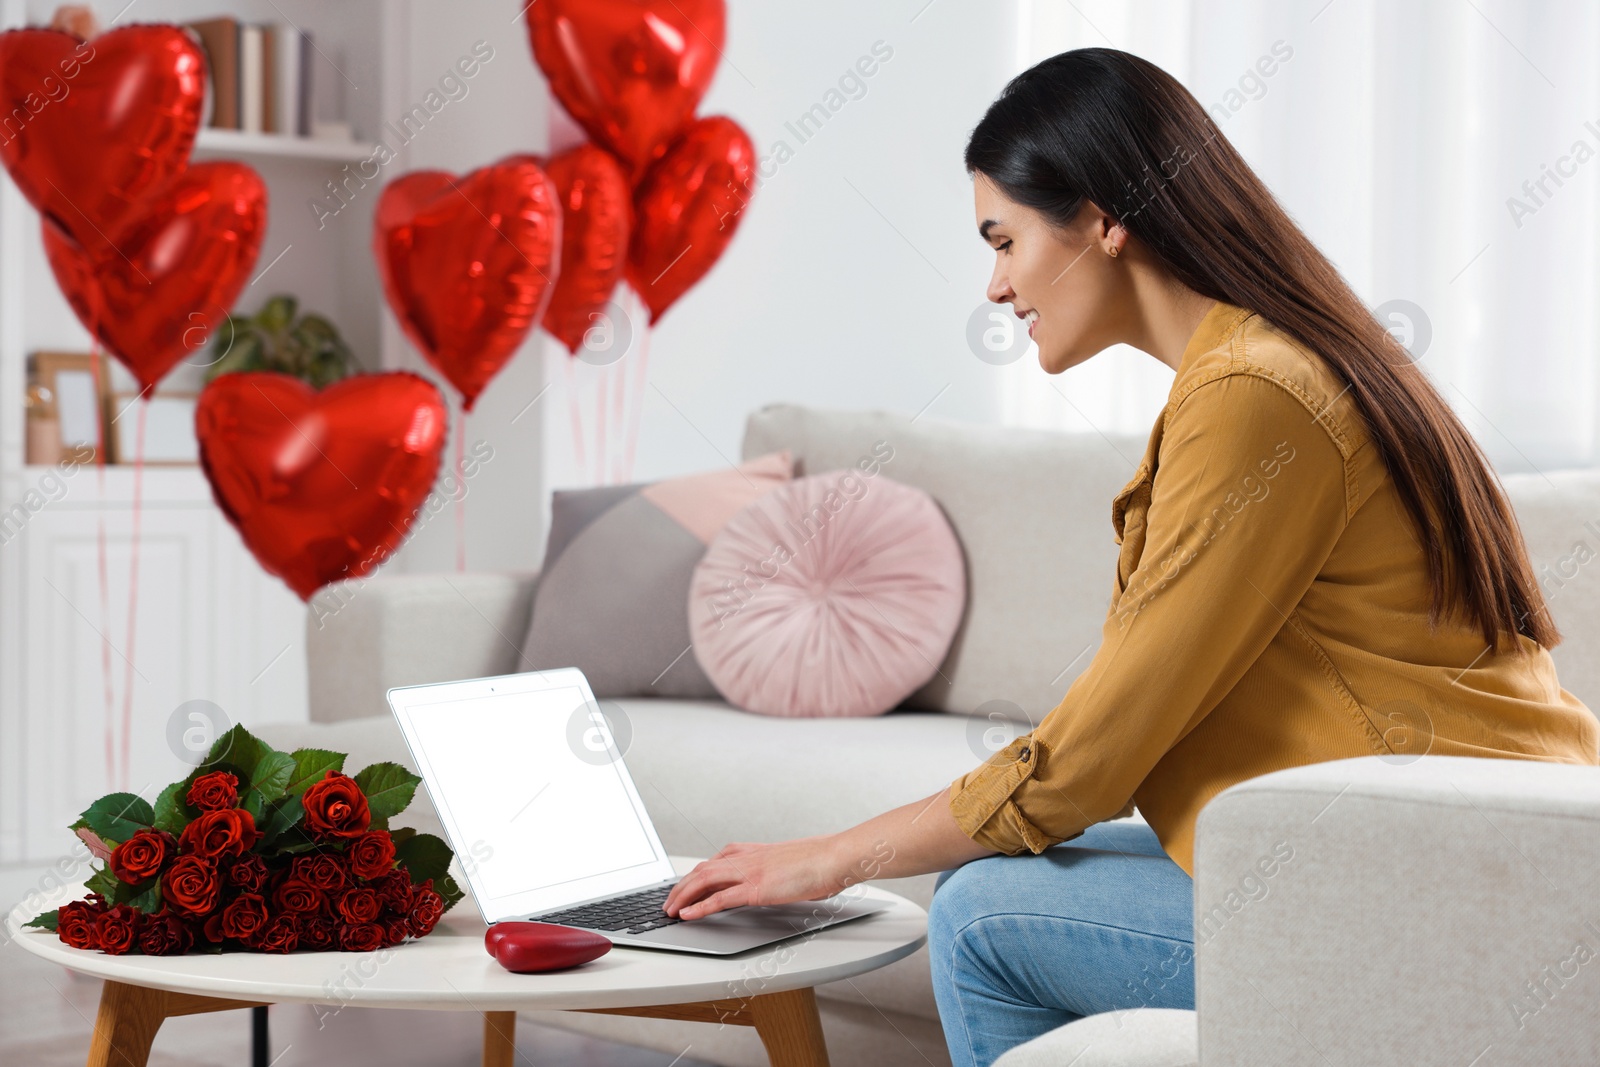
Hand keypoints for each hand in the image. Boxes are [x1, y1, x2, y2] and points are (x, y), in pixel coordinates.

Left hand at [663, 836, 847, 919]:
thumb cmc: (820, 861)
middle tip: (669, 901)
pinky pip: (720, 899)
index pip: (714, 861)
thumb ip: (776, 872)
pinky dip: (700, 907)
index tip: (685, 886)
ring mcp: (750, 871)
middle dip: (681, 887)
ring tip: (670, 910)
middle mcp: (747, 858)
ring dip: (682, 896)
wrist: (834, 857)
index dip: (695, 876)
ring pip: (703, 881)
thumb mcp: (791, 863)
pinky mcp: (756, 888)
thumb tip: (777, 882)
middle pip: (702, 870)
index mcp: (754, 850)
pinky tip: (688, 915)